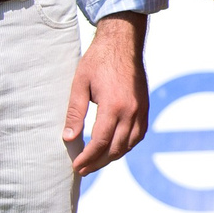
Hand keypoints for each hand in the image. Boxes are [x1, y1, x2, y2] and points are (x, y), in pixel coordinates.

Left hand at [65, 12, 148, 173]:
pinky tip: (114, 147)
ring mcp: (141, 111)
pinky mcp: (145, 108)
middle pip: (115, 148)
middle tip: (82, 169)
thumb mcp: (79, 84)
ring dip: (112, 157)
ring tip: (96, 161)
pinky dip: (126, 146)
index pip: (99, 142)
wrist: (123, 43)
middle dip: (98, 162)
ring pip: (128, 145)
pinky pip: (138, 135)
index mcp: (113, 106)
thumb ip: (75, 113)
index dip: (87, 158)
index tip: (76, 166)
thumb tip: (68, 138)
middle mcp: (131, 112)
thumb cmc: (98, 61)